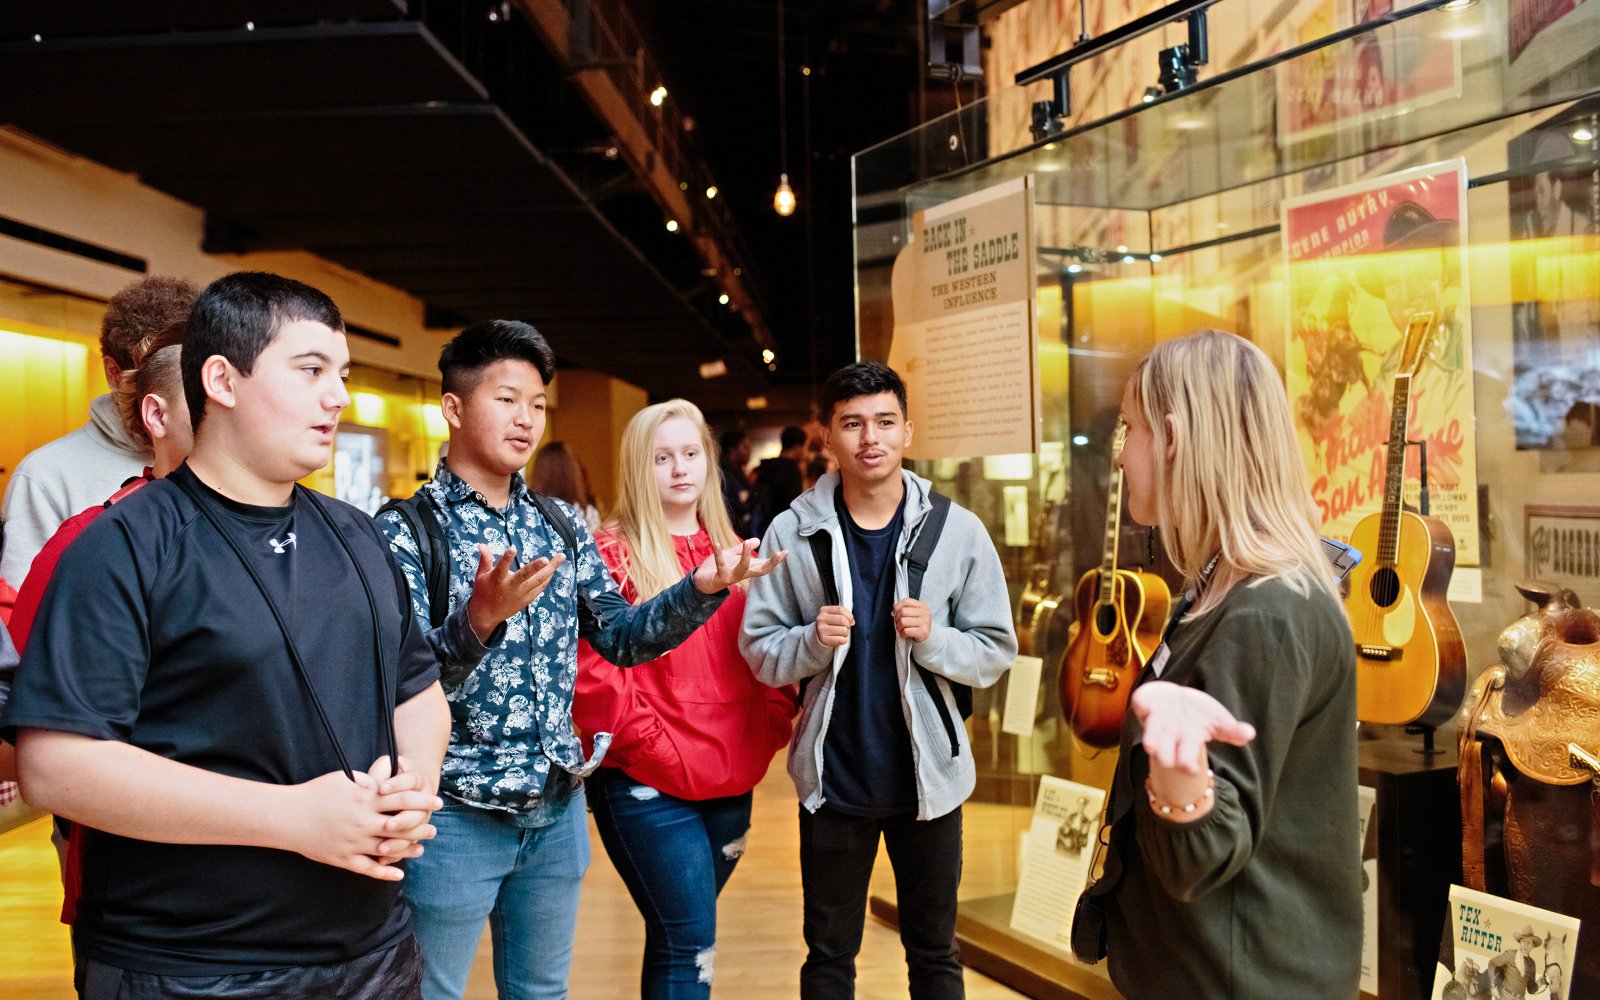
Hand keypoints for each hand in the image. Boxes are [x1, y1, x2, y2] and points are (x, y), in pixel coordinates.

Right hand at [285, 770, 442, 880]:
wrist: (287, 816)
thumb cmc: (316, 793)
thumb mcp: (344, 779)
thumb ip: (368, 780)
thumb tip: (386, 780)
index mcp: (365, 800)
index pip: (402, 799)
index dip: (422, 801)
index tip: (437, 802)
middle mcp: (362, 822)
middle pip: (401, 826)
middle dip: (420, 827)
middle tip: (434, 829)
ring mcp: (353, 842)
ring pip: (389, 848)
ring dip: (408, 849)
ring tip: (421, 848)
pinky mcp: (343, 858)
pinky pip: (368, 868)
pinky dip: (385, 871)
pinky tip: (398, 872)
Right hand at [467, 546, 564, 639]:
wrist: (487, 615)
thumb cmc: (484, 591)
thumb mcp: (481, 575)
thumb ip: (485, 559)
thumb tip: (481, 544)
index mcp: (497, 580)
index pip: (501, 568)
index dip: (507, 558)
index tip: (512, 548)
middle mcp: (510, 587)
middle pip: (524, 576)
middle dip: (536, 567)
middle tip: (546, 559)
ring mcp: (521, 594)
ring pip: (538, 581)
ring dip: (551, 569)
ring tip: (561, 557)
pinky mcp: (527, 599)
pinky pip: (540, 587)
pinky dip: (547, 578)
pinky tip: (553, 568)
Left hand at [692, 538, 789, 593]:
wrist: (700, 582)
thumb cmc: (716, 569)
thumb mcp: (731, 555)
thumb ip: (743, 549)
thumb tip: (757, 540)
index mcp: (747, 569)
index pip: (765, 564)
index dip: (776, 559)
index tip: (787, 551)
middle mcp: (742, 574)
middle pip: (761, 570)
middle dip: (772, 562)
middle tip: (780, 553)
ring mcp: (732, 577)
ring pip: (743, 568)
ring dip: (746, 556)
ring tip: (747, 543)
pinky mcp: (720, 577)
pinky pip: (721, 565)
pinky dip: (719, 554)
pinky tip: (717, 544)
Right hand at [815, 605, 854, 647]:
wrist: (820, 637)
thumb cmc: (829, 625)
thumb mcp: (833, 616)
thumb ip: (842, 614)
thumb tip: (852, 621)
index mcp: (824, 610)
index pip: (840, 609)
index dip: (849, 615)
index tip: (851, 620)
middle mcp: (821, 619)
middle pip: (842, 619)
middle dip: (848, 624)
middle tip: (846, 627)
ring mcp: (821, 629)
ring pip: (843, 630)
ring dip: (846, 633)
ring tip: (841, 633)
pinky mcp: (824, 639)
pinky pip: (841, 639)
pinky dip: (844, 640)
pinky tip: (839, 638)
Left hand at [892, 598, 931, 642]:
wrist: (927, 636)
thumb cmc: (917, 624)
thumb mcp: (914, 614)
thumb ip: (905, 609)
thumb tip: (893, 612)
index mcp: (922, 605)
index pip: (906, 601)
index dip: (897, 607)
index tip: (894, 613)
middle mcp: (925, 612)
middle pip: (903, 611)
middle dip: (897, 619)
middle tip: (898, 623)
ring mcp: (925, 622)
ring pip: (903, 621)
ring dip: (899, 627)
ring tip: (902, 629)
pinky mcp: (923, 632)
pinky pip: (906, 631)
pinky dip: (903, 634)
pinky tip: (905, 634)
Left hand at [1131, 680, 1255, 773]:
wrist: (1173, 699)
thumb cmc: (1198, 714)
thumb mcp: (1218, 721)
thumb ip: (1232, 730)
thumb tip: (1251, 734)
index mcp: (1188, 741)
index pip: (1187, 759)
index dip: (1187, 764)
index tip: (1190, 769)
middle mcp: (1169, 736)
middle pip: (1166, 753)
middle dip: (1166, 757)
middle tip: (1166, 761)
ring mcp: (1155, 721)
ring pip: (1150, 735)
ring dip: (1151, 739)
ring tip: (1150, 745)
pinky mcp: (1145, 705)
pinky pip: (1141, 704)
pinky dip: (1142, 705)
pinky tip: (1144, 704)